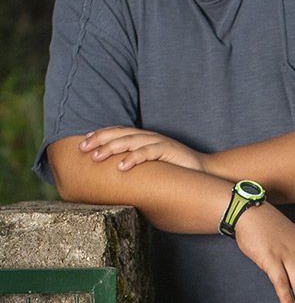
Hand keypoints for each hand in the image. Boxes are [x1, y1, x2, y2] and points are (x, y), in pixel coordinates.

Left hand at [79, 127, 206, 173]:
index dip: (100, 134)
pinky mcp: (169, 151)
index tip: (83, 142)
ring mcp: (159, 142)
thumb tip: (111, 171)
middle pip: (120, 134)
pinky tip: (122, 166)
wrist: (203, 170)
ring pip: (130, 141)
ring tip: (96, 157)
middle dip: (99, 140)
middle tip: (82, 149)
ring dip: (111, 148)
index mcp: (144, 137)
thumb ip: (135, 161)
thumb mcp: (151, 163)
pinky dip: (134, 158)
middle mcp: (149, 136)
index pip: (118, 131)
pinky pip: (148, 153)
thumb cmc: (175, 169)